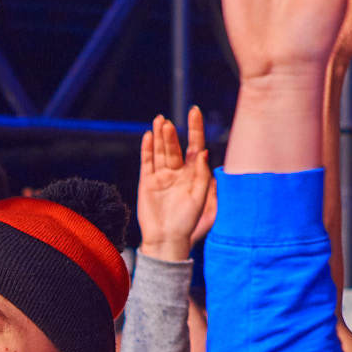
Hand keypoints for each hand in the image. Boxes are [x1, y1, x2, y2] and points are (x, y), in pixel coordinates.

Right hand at [137, 108, 216, 261]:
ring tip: (159, 120)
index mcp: (193, 175)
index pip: (195, 146)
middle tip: (168, 122)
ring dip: (159, 136)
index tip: (195, 111)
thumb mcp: (200, 198)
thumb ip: (203, 175)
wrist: (166, 240)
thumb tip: (205, 152)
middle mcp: (177, 173)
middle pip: (175, 147)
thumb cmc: (187, 222)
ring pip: (160, 151)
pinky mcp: (147, 183)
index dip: (195, 129)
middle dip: (171, 134)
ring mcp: (161, 177)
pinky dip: (147, 149)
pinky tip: (148, 136)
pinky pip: (146, 162)